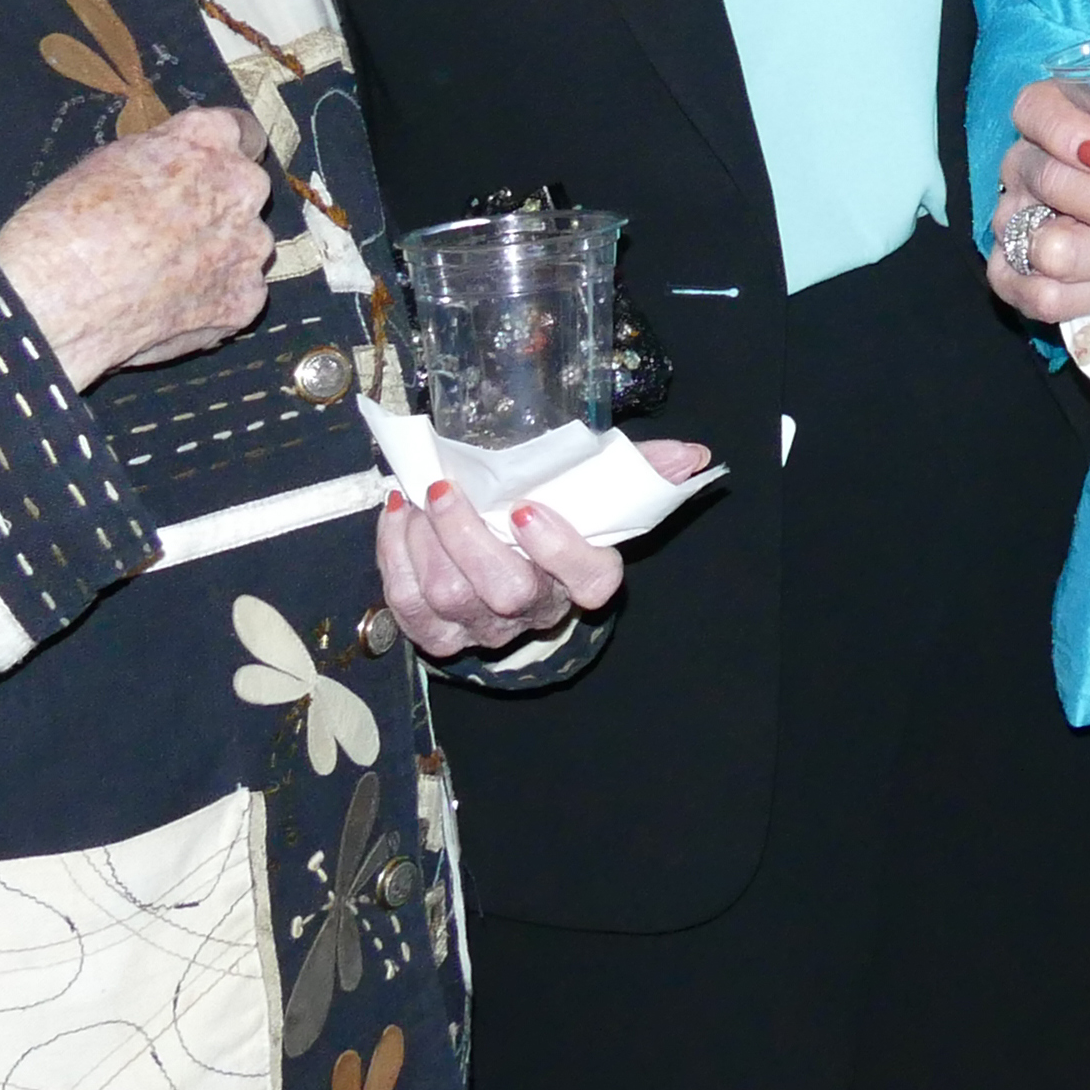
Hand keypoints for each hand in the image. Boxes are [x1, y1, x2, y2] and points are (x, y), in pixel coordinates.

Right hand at [0, 110, 273, 388]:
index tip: (198, 171)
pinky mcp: (247, 298)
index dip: (216, 155)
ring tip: (164, 278)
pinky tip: (171, 307)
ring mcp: (251, 246)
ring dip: (217, 255)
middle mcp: (243, 186)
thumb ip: (161, 157)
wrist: (55, 300)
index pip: (239, 131)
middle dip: (216, 207)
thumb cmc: (65, 223)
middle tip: (170, 232)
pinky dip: (214, 300)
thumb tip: (175, 166)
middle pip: (243, 191)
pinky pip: (238, 292)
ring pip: (244, 245)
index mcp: (209, 139)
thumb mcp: (108, 160)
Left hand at [369, 440, 706, 658]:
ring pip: (447, 596)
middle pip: (503, 590)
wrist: (509, 574)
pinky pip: (407, 604)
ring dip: (423, 539)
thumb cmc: (552, 520)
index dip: (558, 550)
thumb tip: (696, 455)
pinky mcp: (436, 634)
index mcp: (583, 578)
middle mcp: (535, 611)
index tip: (527, 509)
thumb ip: (642, 472)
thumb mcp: (595, 494)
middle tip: (444, 489)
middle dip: (466, 535)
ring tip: (417, 495)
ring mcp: (482, 629)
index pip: (589, 581)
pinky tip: (399, 514)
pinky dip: (393, 555)